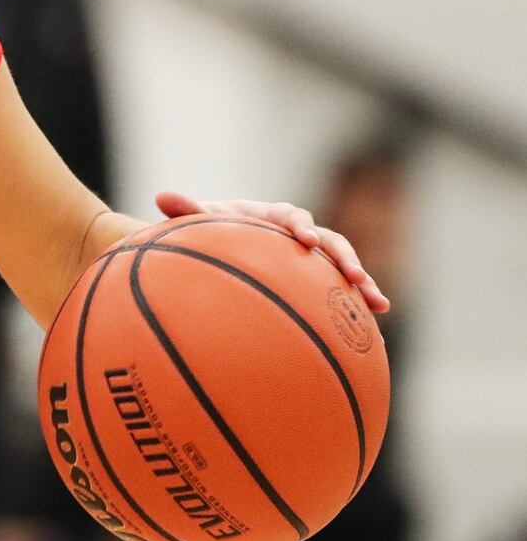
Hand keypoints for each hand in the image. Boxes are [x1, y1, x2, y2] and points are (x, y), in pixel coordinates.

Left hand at [155, 191, 389, 312]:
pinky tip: (374, 344)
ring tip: (379, 308)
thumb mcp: (197, 222)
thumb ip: (186, 211)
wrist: (219, 245)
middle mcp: (299, 236)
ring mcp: (311, 262)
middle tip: (356, 277)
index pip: (293, 216)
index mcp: (273, 216)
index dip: (301, 226)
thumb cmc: (208, 230)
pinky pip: (338, 300)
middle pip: (331, 243)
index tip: (305, 238)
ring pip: (342, 272)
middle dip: (345, 259)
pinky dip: (355, 317)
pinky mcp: (314, 285)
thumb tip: (161, 196)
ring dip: (362, 287)